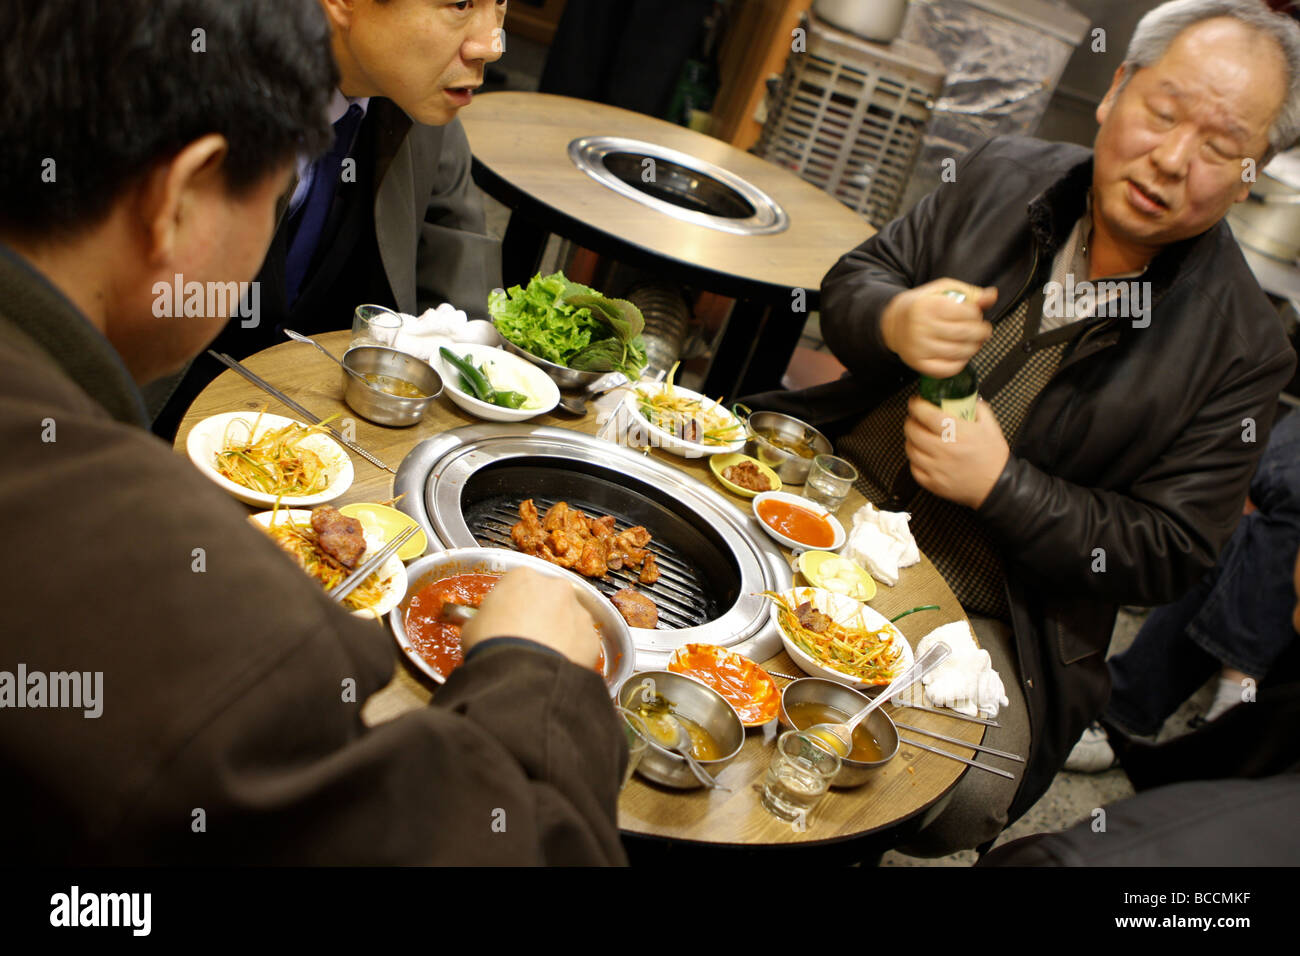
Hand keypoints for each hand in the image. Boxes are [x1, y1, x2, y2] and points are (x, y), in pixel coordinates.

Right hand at [461, 567, 599, 667]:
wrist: (520, 675)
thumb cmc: (491, 645)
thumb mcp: (472, 626)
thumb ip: (484, 618)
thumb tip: (485, 626)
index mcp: (524, 577)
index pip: (518, 584)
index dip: (512, 604)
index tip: (507, 620)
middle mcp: (556, 587)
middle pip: (548, 597)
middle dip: (540, 614)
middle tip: (526, 637)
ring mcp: (579, 612)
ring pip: (569, 619)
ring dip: (559, 632)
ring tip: (542, 656)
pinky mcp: (592, 638)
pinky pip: (581, 643)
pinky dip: (572, 652)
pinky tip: (556, 667)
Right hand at [880, 279, 997, 377]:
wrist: (894, 322)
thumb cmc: (923, 305)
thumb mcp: (943, 290)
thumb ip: (970, 293)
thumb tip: (991, 296)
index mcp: (928, 306)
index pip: (967, 313)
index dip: (978, 315)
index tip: (976, 315)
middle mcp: (921, 327)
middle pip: (966, 334)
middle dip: (981, 333)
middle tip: (982, 331)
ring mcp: (919, 348)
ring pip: (960, 352)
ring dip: (974, 348)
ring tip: (973, 342)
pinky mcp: (918, 364)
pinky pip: (948, 369)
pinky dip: (961, 363)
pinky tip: (961, 354)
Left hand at [903, 397, 1008, 508]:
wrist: (996, 486)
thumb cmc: (993, 458)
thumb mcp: (991, 426)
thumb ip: (978, 408)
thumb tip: (966, 397)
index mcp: (958, 433)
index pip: (926, 414)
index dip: (916, 405)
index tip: (916, 402)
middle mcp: (944, 450)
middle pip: (913, 430)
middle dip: (911, 420)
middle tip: (915, 418)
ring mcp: (936, 468)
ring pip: (910, 448)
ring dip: (910, 439)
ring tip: (918, 435)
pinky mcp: (932, 483)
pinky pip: (913, 467)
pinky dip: (914, 459)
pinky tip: (922, 454)